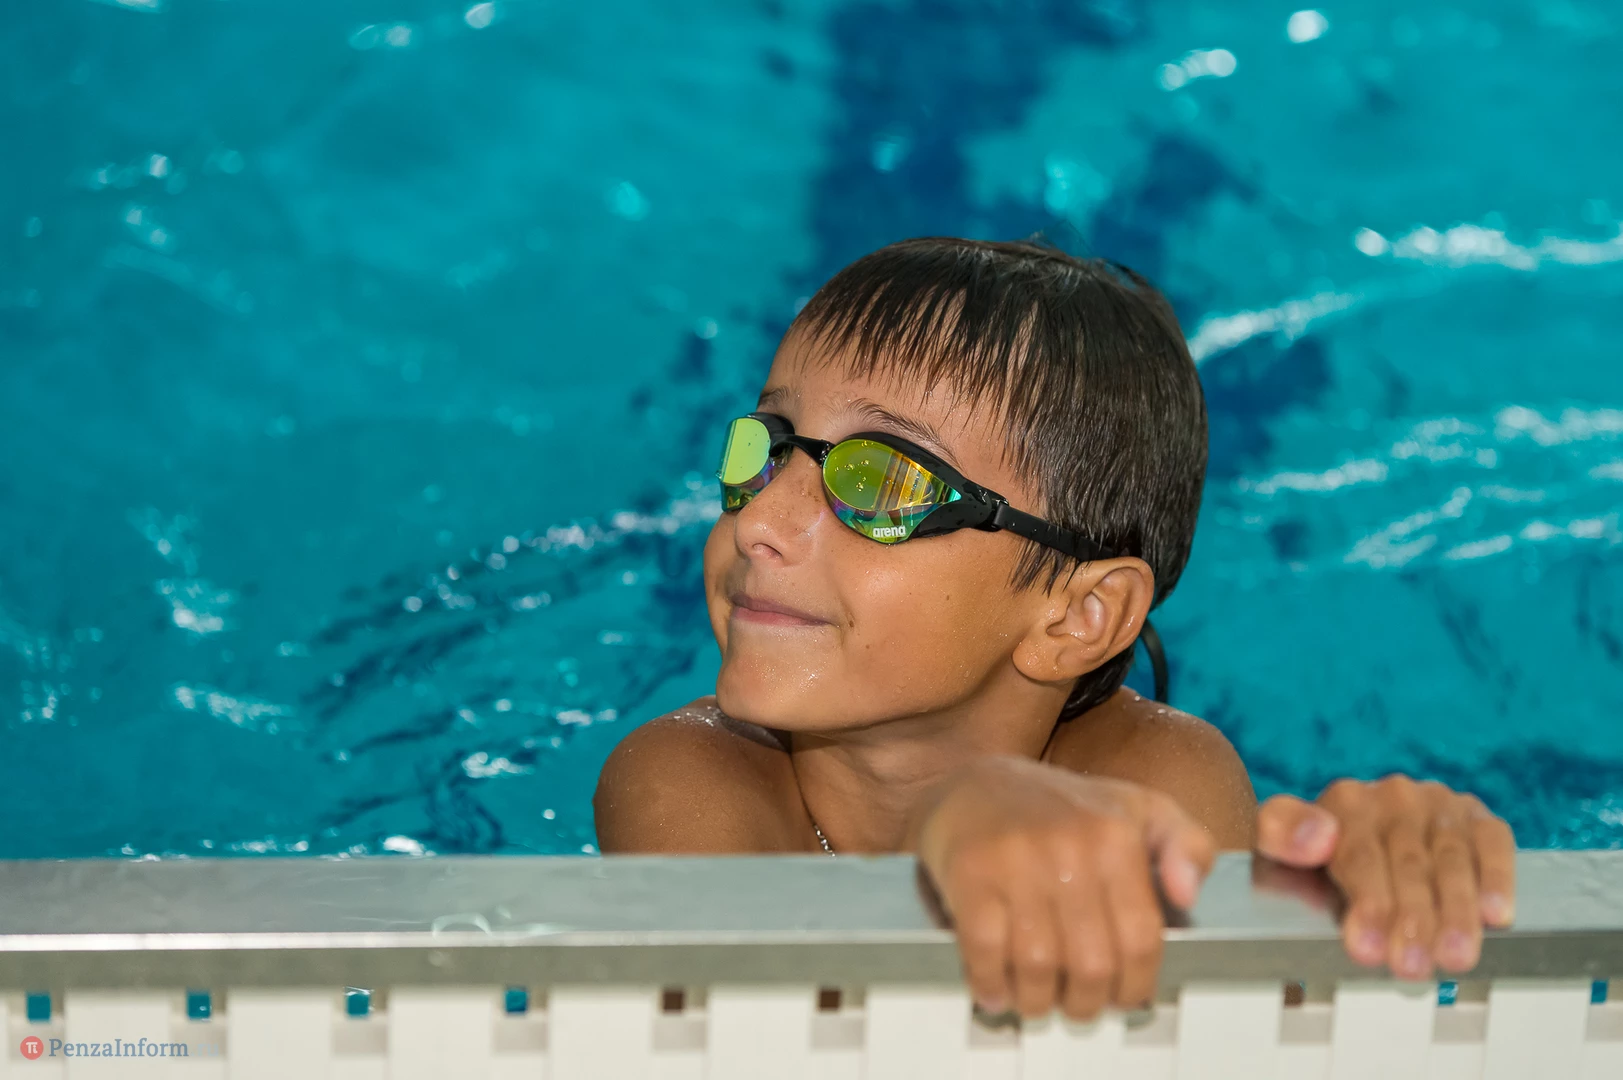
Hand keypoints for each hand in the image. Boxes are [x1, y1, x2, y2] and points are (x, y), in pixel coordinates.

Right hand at [912, 757, 1215, 1019]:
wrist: (976, 783)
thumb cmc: (1061, 809)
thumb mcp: (1139, 809)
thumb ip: (1186, 845)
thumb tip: (1189, 894)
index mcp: (1116, 835)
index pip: (1141, 941)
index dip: (1134, 985)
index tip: (1123, 998)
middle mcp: (1070, 847)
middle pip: (1091, 965)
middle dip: (1085, 1002)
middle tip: (1076, 1004)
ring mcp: (1017, 860)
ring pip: (1038, 967)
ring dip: (1037, 1000)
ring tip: (1036, 999)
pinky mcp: (970, 873)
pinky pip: (984, 951)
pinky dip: (990, 983)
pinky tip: (995, 988)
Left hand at [1257, 776, 1515, 978]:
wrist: (1343, 831)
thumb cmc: (1314, 851)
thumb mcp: (1277, 843)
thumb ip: (1279, 833)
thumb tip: (1317, 836)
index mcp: (1344, 802)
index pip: (1359, 856)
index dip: (1368, 905)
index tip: (1368, 948)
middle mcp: (1393, 797)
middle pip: (1408, 864)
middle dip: (1412, 920)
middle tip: (1412, 964)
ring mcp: (1438, 805)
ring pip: (1451, 861)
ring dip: (1455, 912)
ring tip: (1454, 955)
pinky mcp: (1476, 817)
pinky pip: (1493, 843)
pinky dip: (1497, 877)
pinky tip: (1495, 914)